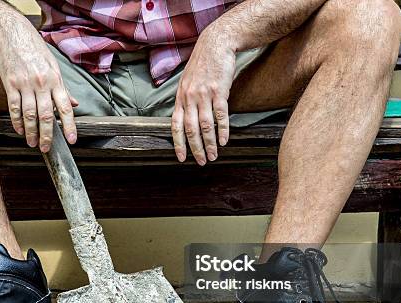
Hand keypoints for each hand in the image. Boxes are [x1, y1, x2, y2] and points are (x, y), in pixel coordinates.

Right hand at [0, 21, 77, 151]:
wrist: (12, 34)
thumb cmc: (35, 50)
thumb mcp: (54, 66)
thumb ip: (63, 88)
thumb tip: (75, 104)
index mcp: (55, 80)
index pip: (65, 107)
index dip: (70, 126)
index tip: (72, 140)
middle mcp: (42, 83)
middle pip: (46, 115)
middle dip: (47, 135)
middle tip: (47, 148)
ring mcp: (25, 84)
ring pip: (29, 114)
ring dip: (31, 132)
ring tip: (32, 142)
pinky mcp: (10, 84)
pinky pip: (14, 107)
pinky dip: (16, 121)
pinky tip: (19, 129)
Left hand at [172, 26, 236, 164]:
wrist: (216, 44)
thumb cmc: (202, 64)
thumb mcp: (187, 81)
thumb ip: (185, 100)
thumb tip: (184, 118)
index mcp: (180, 97)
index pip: (175, 126)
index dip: (178, 143)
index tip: (181, 158)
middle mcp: (189, 98)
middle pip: (190, 129)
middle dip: (195, 149)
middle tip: (202, 161)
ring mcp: (204, 95)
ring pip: (205, 126)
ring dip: (210, 143)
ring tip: (214, 155)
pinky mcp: (219, 91)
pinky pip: (220, 115)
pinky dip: (222, 130)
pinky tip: (224, 140)